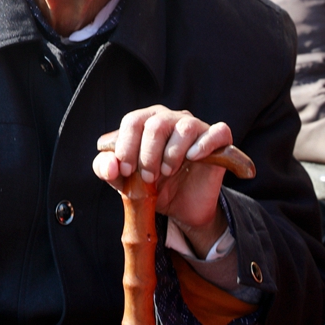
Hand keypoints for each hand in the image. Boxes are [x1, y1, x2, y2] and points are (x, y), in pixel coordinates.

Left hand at [93, 106, 233, 255]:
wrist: (181, 207)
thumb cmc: (152, 186)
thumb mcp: (123, 181)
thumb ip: (106, 169)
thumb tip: (111, 164)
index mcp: (145, 121)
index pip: (132, 122)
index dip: (126, 148)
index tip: (127, 172)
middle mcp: (169, 118)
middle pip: (156, 125)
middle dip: (148, 157)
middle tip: (149, 179)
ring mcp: (195, 126)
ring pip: (184, 128)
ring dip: (172, 155)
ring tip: (168, 172)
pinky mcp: (218, 139)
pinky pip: (216, 132)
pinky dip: (204, 145)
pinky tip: (193, 158)